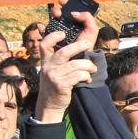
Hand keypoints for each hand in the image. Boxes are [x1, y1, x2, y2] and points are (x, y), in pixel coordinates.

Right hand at [35, 6, 98, 122]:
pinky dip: (86, 76)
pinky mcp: (61, 85)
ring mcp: (54, 75)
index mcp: (45, 61)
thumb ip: (59, 61)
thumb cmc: (54, 86)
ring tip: (93, 69)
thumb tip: (75, 48)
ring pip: (75, 65)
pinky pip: (78, 75)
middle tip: (88, 44)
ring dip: (88, 65)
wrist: (49, 105)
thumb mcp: (52, 71)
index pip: (44, 44)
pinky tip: (87, 79)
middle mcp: (48, 66)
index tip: (63, 33)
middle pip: (64, 52)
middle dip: (78, 46)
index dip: (53, 36)